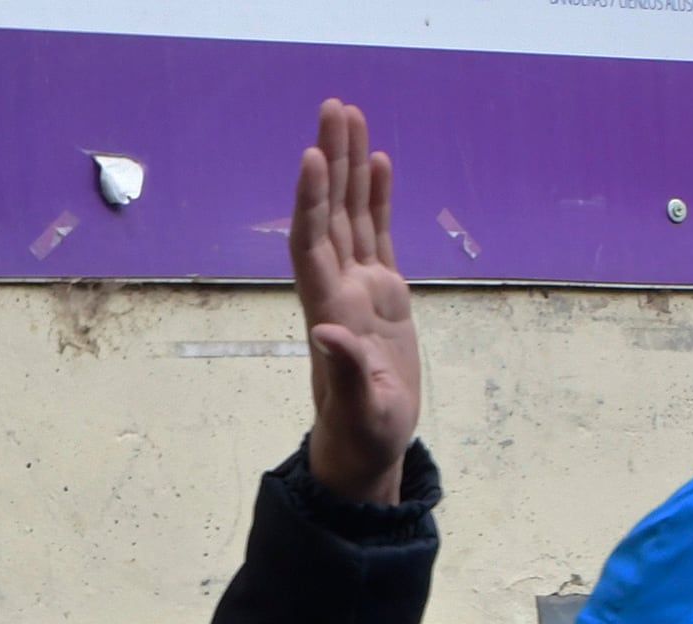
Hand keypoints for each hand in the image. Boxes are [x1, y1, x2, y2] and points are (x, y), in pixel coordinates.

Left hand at [293, 100, 420, 504]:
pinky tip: (380, 162)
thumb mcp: (362, 410)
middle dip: (331, 160)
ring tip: (351, 115)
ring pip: (352, 214)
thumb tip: (328, 330)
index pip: (313, 243)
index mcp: (330, 311)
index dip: (311, 200)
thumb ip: (346, 370)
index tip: (311, 155)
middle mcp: (339, 289)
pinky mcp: (382, 294)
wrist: (366, 448)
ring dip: (350, 166)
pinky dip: (378, 198)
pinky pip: (377, 234)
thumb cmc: (362, 435)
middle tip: (333, 107)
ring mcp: (360, 288)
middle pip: (330, 213)